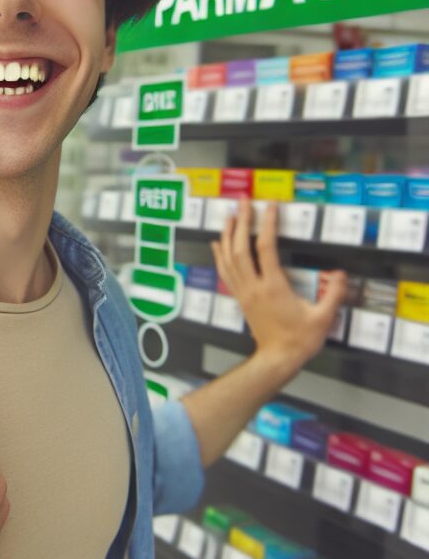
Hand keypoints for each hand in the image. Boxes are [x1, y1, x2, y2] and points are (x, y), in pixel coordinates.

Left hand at [211, 199, 347, 374]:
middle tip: (243, 200)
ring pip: (228, 258)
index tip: (270, 205)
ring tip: (230, 214)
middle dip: (241, 221)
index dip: (267, 224)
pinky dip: (220, 254)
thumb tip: (340, 274)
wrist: (277, 358)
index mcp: (273, 287)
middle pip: (240, 248)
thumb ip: (333, 294)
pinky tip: (217, 243)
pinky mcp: (239, 297)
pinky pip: (225, 271)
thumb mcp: (324, 318)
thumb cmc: (301, 339)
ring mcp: (243, 291)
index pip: (266, 247)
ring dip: (227, 234)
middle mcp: (253, 286)